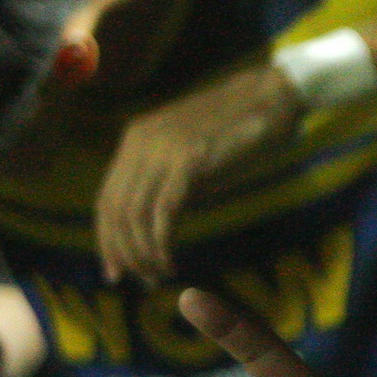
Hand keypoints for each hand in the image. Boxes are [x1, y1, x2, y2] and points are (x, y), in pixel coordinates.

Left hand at [96, 64, 300, 283]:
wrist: (270, 95)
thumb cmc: (239, 127)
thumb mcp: (193, 153)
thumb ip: (171, 181)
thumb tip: (160, 224)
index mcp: (135, 140)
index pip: (106, 199)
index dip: (107, 238)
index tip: (115, 270)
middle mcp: (140, 143)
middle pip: (113, 210)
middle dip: (121, 252)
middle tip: (136, 281)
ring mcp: (162, 149)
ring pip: (134, 214)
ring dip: (141, 252)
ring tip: (157, 275)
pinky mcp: (189, 160)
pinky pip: (163, 210)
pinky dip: (161, 241)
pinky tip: (170, 259)